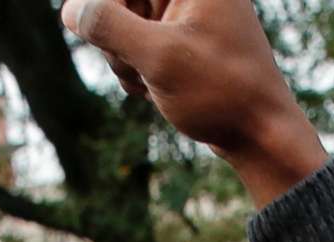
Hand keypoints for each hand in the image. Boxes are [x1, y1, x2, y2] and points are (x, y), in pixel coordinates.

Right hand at [63, 0, 325, 201]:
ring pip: (119, 26)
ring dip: (124, 59)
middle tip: (139, 65)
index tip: (101, 31)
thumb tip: (71, 10)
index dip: (105, 7)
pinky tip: (157, 91)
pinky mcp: (176, 42)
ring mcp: (180, 16)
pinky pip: (134, 47)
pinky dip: (136, 71)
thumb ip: (108, 24)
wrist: (262, 136)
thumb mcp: (159, 57)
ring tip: (155, 83)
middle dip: (115, 36)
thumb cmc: (222, 93)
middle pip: (116, 1)